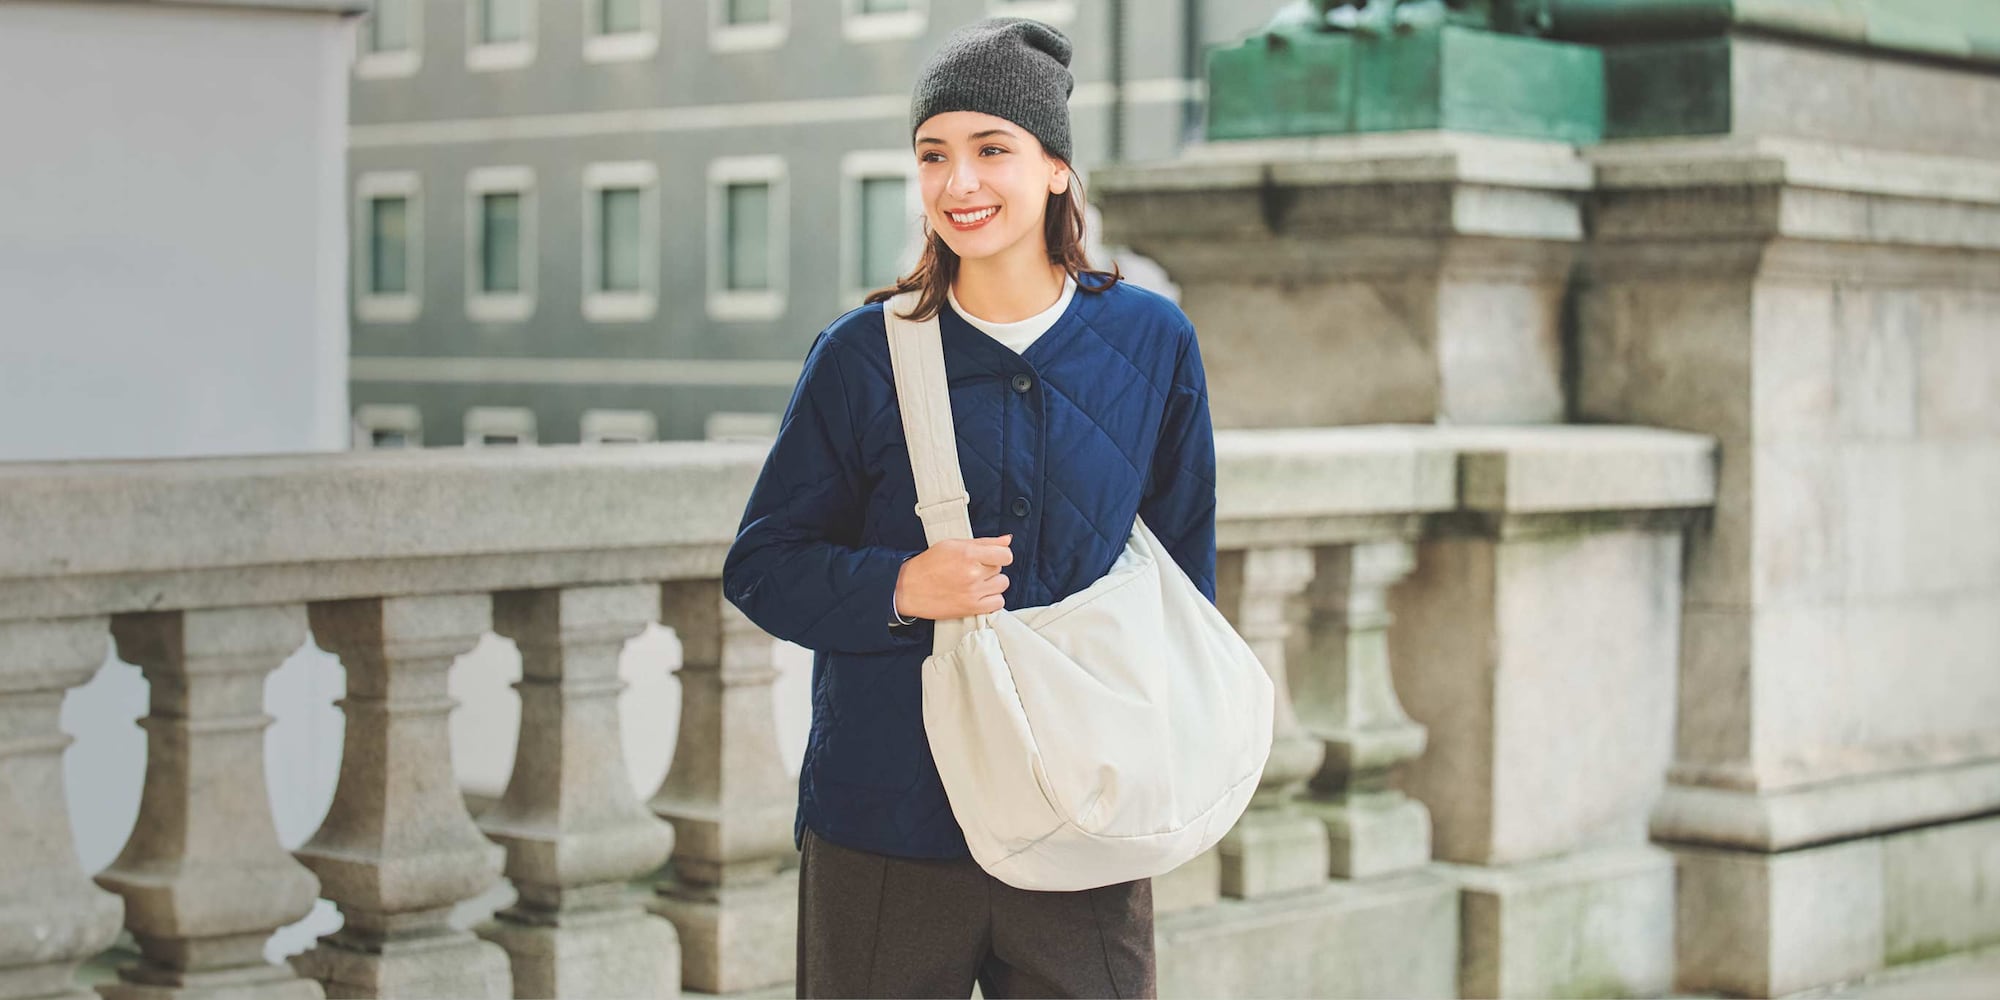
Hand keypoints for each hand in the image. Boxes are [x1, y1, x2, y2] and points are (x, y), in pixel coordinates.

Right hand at [893, 534, 1012, 619]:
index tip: (993, 557)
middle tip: (974, 568)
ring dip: (993, 583)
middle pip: (1001, 569)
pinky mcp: (972, 608)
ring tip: (976, 582)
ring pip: (1002, 585)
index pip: (1005, 555)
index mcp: (968, 554)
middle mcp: (972, 573)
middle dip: (990, 567)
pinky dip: (992, 599)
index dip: (1000, 555)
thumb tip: (1006, 540)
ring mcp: (973, 592)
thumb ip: (984, 542)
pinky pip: (998, 603)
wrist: (908, 589)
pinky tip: (980, 594)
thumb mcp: (953, 545)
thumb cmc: (927, 566)